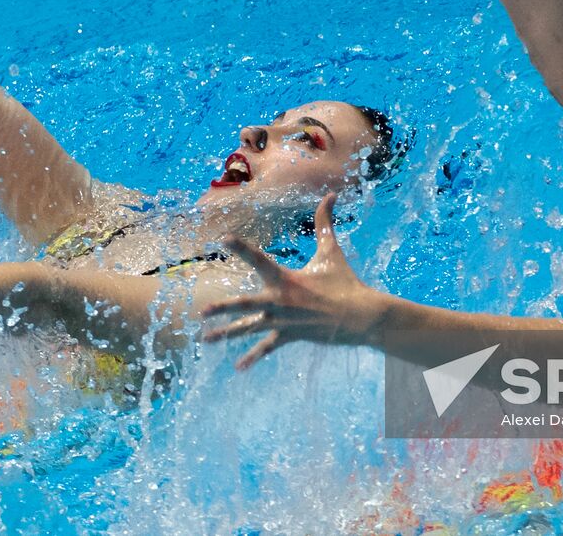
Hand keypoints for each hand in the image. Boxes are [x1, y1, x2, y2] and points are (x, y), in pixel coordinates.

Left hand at [201, 194, 388, 368]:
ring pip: (249, 328)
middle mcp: (280, 301)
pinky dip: (253, 357)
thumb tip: (331, 194)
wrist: (360, 316)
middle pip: (245, 304)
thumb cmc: (345, 282)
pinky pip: (267, 347)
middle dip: (222, 308)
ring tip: (205, 340)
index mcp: (286, 279)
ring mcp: (283, 321)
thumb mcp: (332, 252)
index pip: (259, 259)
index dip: (241, 247)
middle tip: (202, 311)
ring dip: (226, 334)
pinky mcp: (290, 336)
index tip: (223, 239)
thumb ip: (325, 223)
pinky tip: (239, 367)